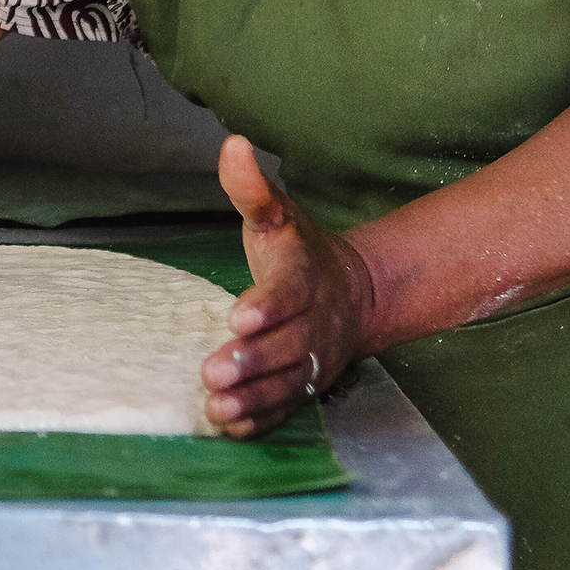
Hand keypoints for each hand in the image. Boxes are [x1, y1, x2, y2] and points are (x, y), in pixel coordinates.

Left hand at [201, 135, 373, 438]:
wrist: (355, 293)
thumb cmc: (301, 251)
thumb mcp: (278, 214)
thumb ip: (252, 187)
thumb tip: (232, 144)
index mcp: (305, 277)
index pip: (288, 293)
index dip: (266, 307)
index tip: (238, 316)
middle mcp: (314, 321)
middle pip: (288, 345)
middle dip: (253, 360)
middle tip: (214, 369)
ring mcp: (312, 358)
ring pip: (288, 383)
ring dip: (253, 397)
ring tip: (218, 406)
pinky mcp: (306, 385)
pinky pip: (287, 407)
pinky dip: (262, 419)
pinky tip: (232, 426)